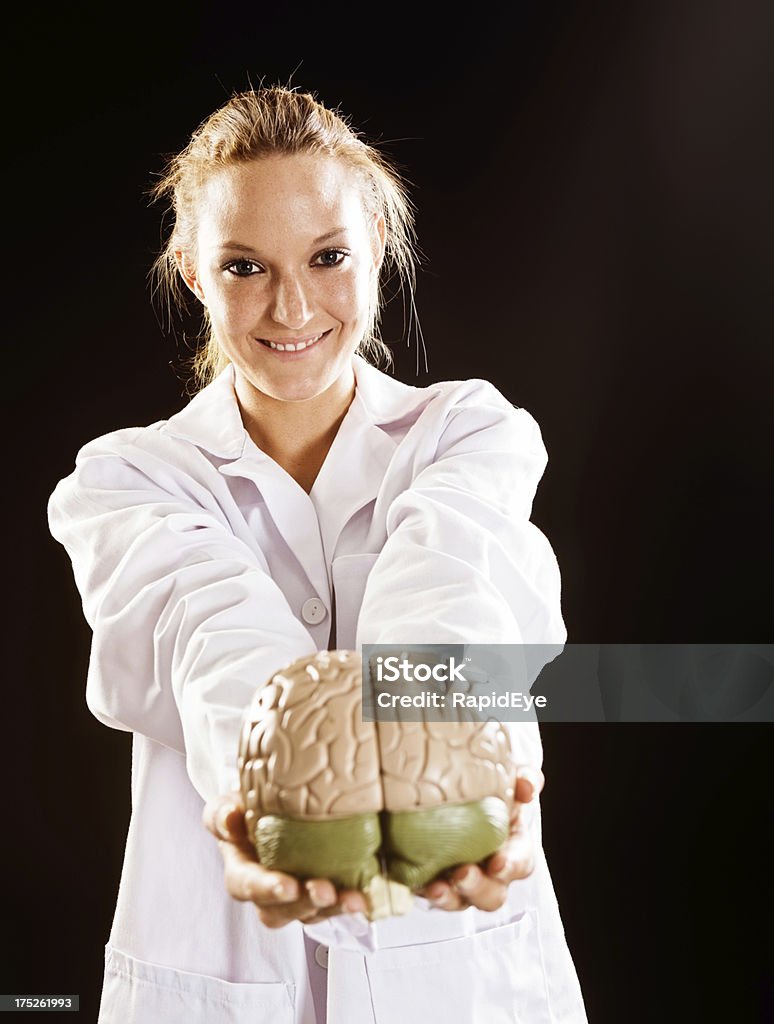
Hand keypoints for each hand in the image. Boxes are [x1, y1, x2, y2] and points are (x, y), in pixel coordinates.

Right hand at [202, 792, 368, 928]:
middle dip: (304, 904)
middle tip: (324, 891)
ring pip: (310, 913)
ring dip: (332, 909)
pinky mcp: (321, 893)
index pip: (246, 887)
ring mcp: (296, 896)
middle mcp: (267, 891)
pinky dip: (350, 903)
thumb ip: (222, 813)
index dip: (267, 890)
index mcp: (241, 871)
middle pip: (280, 911)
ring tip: (352, 898)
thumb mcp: (228, 805)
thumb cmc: (246, 809)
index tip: (287, 885)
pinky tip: (364, 896)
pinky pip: (334, 906)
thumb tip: (230, 819)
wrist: (271, 806)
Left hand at [417, 767, 543, 912]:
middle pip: (493, 894)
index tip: (497, 863)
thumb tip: (527, 785)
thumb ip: (524, 779)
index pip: (521, 864)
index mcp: (512, 848)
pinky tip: (418, 884)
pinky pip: (430, 895)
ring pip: (461, 901)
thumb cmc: (485, 790)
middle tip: (462, 874)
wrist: (444, 792)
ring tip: (436, 888)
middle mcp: (489, 873)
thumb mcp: (506, 780)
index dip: (512, 866)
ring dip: (450, 897)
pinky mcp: (432, 884)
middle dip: (479, 888)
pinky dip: (425, 892)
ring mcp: (460, 884)